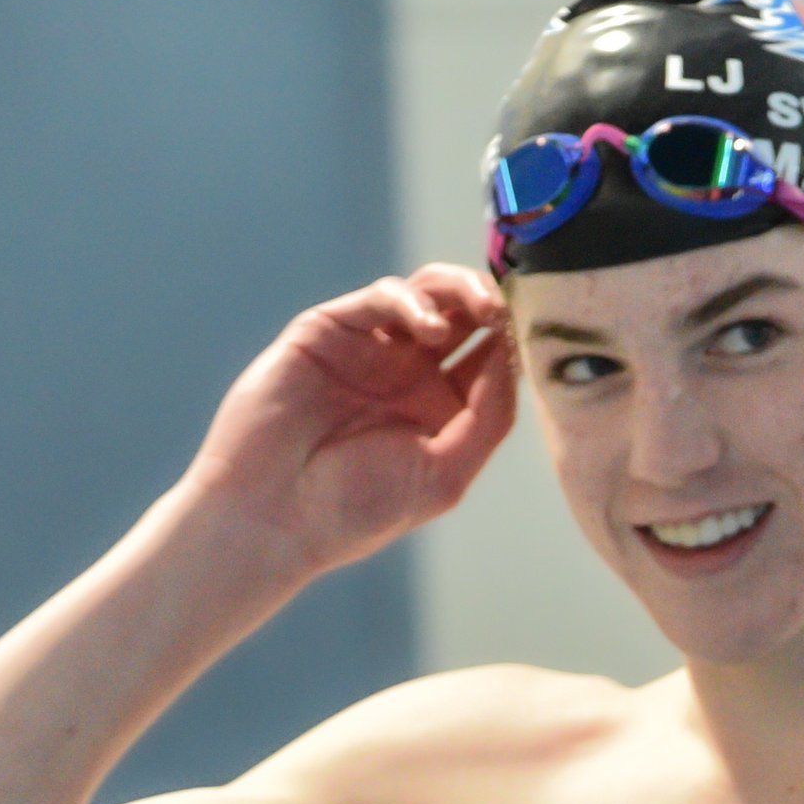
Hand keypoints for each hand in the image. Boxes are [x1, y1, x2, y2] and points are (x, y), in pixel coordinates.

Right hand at [181, 265, 514, 577]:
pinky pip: (379, 299)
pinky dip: (410, 302)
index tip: (532, 340)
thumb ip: (488, 417)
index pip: (488, 359)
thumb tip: (511, 355)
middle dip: (488, 303)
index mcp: (438, 412)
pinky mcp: (329, 331)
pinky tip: (429, 327)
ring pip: (425, 294)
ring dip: (458, 289)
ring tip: (480, 306)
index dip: (512, 343)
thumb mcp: (445, 473)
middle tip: (502, 308)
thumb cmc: (355, 509)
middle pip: (460, 316)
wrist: (271, 514)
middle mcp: (405, 376)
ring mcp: (368, 351)